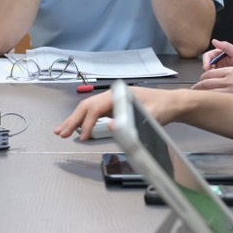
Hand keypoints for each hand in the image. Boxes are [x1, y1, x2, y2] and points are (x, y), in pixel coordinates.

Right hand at [54, 86, 178, 139]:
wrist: (172, 104)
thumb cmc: (163, 108)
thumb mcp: (150, 116)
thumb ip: (131, 121)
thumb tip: (110, 126)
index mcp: (119, 95)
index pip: (96, 108)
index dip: (87, 123)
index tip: (82, 138)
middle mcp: (112, 95)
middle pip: (87, 106)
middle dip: (73, 120)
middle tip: (60, 133)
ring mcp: (112, 100)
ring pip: (88, 108)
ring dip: (75, 120)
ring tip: (61, 131)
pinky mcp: (114, 106)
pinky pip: (95, 112)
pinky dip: (84, 120)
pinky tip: (78, 128)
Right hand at [192, 41, 232, 92]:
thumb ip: (226, 46)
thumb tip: (214, 41)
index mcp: (219, 53)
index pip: (208, 56)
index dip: (206, 61)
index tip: (207, 67)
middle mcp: (218, 61)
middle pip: (207, 64)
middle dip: (207, 69)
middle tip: (209, 75)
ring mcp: (219, 69)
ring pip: (209, 72)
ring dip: (210, 75)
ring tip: (214, 79)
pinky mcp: (221, 76)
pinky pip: (214, 78)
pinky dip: (214, 80)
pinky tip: (217, 82)